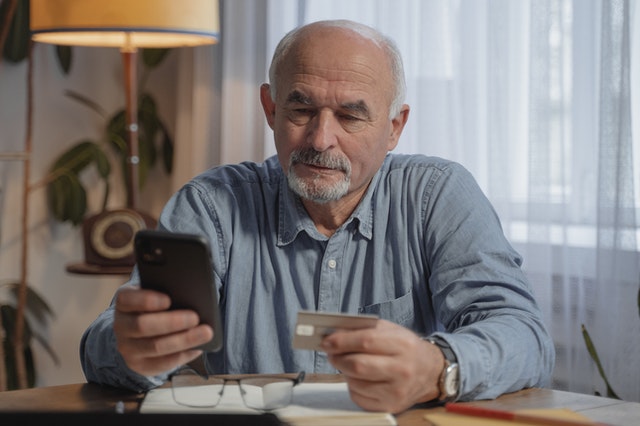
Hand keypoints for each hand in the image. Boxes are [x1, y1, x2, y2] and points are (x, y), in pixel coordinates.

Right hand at [113, 287, 213, 375]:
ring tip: (205, 333)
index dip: (146, 300)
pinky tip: (198, 347)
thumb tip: (193, 298)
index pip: (127, 299)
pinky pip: (162, 363)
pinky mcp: (139, 365)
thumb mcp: (155, 295)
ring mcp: (128, 348)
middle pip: (143, 325)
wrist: (138, 333)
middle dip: (172, 322)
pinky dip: (183, 355)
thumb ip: (167, 293)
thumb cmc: (154, 308)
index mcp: (124, 303)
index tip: (168, 300)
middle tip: (195, 317)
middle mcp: (121, 326)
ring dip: (183, 340)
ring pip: (155, 346)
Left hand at [321, 319, 443, 412]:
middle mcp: (402, 370)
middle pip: (358, 365)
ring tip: (347, 364)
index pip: (365, 341)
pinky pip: (359, 397)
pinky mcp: (391, 406)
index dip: (341, 341)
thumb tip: (334, 334)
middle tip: (331, 353)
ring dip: (344, 372)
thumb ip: (365, 329)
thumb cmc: (407, 348)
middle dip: (338, 358)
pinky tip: (360, 378)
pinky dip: (353, 386)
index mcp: (403, 345)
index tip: (327, 340)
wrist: (430, 372)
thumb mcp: (391, 331)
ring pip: (355, 382)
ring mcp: (397, 391)